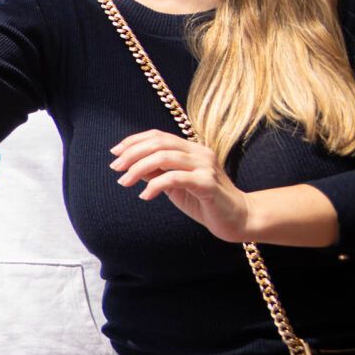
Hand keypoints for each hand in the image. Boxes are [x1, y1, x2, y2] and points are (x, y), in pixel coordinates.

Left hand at [111, 129, 252, 241]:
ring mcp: (206, 166)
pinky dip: (155, 185)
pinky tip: (145, 195)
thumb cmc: (205, 201)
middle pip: (159, 143)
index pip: (158, 136)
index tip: (115, 152)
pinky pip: (175, 178)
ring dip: (138, 168)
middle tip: (116, 168)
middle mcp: (199, 153)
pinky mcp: (208, 184)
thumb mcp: (176, 185)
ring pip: (164, 157)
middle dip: (132, 153)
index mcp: (192, 149)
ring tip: (124, 182)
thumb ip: (158, 172)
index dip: (134, 141)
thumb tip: (132, 164)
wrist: (239, 219)